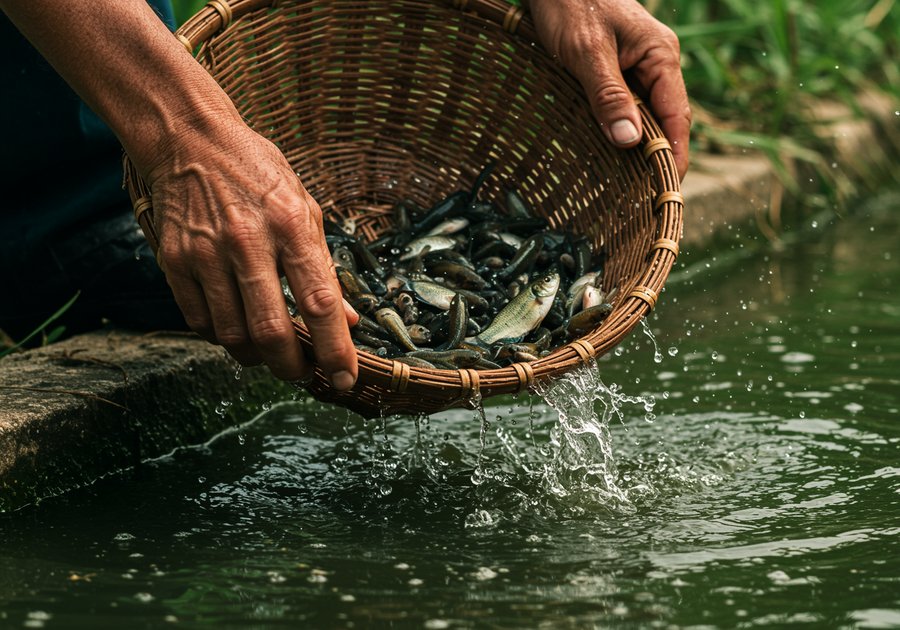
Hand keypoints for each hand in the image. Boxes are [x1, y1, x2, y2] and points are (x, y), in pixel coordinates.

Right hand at [147, 118, 358, 388]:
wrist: (189, 139)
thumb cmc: (257, 174)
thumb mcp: (304, 208)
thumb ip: (324, 266)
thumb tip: (348, 320)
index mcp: (290, 224)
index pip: (319, 302)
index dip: (334, 349)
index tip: (344, 379)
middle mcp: (247, 240)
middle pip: (271, 330)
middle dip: (292, 367)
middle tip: (303, 375)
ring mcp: (206, 252)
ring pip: (232, 335)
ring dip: (256, 358)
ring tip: (271, 355)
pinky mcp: (174, 260)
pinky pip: (199, 321)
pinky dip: (222, 339)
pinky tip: (237, 332)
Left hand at [526, 0, 690, 178]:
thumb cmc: (569, 3)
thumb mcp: (586, 52)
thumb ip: (608, 94)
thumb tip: (630, 141)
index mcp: (660, 55)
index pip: (677, 116)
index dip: (675, 155)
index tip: (666, 190)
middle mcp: (655, 63)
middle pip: (662, 121)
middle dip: (654, 158)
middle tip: (641, 200)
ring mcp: (635, 67)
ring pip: (641, 116)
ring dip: (633, 147)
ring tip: (626, 188)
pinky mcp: (615, 71)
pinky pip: (623, 107)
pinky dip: (617, 130)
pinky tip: (606, 154)